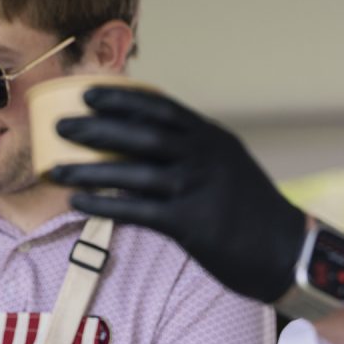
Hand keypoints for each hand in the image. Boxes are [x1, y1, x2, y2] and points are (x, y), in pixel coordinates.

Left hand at [48, 86, 306, 303]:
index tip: (90, 94)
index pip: (162, 109)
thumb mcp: (231, 166)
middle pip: (142, 134)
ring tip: (57, 168)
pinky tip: (78, 203)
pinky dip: (104, 204)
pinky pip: (136, 210)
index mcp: (213, 139)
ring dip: (90, 169)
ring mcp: (197, 187)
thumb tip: (158, 145)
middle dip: (98, 128)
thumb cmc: (255, 210)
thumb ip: (199, 152)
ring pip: (133, 172)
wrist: (285, 249)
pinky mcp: (190, 223)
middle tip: (63, 124)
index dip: (123, 100)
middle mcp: (204, 156)